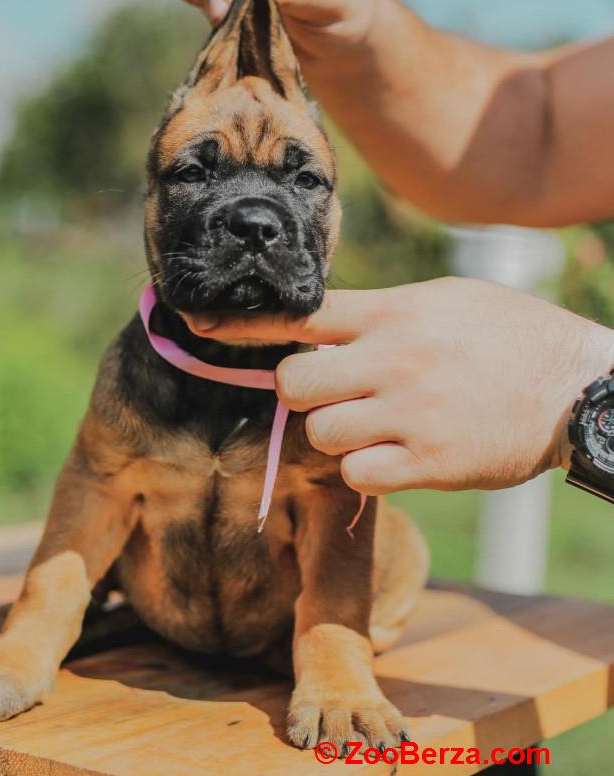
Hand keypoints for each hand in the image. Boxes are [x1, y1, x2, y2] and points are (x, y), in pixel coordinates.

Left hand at [186, 278, 613, 493]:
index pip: (300, 315)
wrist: (577, 386)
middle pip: (291, 384)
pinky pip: (357, 475)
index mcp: (395, 313)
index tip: (200, 321)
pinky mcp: (427, 462)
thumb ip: (381, 313)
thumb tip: (323, 326)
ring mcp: (409, 413)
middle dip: (297, 394)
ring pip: (318, 434)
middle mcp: (393, 360)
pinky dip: (364, 471)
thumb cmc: (510, 335)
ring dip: (333, 435)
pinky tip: (394, 455)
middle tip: (328, 395)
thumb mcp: (445, 301)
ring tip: (372, 425)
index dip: (243, 321)